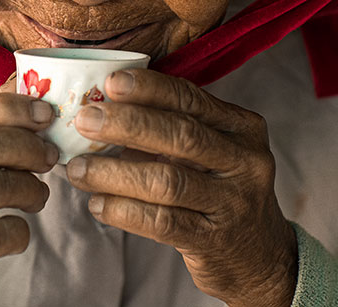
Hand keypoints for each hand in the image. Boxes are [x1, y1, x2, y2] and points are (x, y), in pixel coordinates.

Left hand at [65, 69, 297, 306]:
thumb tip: (103, 108)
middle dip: (127, 124)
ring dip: (114, 173)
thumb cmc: (220, 191)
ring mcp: (234, 202)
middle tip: (85, 119)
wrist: (260, 256)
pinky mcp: (215, 240)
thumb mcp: (212, 152)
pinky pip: (162, 222)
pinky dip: (124, 211)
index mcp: (243, 128)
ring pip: (167, 181)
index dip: (150, 89)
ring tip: (77, 169)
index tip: (111, 82)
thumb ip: (173, 128)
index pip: (192, 99)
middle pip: (181, 135)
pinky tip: (97, 204)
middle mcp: (245, 161)